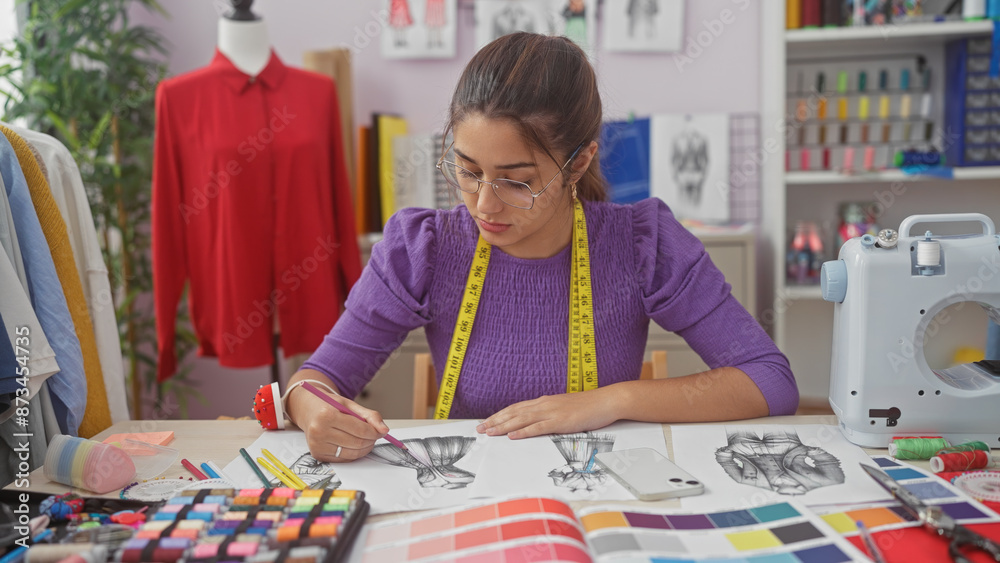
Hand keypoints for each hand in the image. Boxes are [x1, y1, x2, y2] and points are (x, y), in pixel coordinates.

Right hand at [287, 381, 388, 462]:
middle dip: (371, 441)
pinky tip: (352, 443)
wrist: (308, 410)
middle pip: (357, 443)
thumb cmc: (330, 406)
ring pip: (352, 454)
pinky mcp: (317, 455)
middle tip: (374, 435)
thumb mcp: (350, 405)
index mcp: (327, 415)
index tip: (380, 431)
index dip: (374, 432)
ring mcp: (317, 445)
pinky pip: (343, 459)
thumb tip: (384, 430)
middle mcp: (319, 431)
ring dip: (364, 448)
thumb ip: (370, 416)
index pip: (359, 429)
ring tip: (364, 439)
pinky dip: (353, 453)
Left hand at [476, 387, 623, 438]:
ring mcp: (552, 412)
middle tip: (480, 429)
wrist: (606, 401)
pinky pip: (538, 427)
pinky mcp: (560, 421)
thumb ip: (551, 414)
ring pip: (521, 419)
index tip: (487, 421)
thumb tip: (539, 421)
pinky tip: (513, 436)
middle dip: (495, 421)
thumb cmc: (588, 406)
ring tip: (489, 432)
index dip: (500, 415)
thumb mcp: (565, 408)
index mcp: (545, 402)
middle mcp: (544, 404)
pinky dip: (523, 432)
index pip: (516, 408)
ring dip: (503, 426)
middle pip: (514, 413)